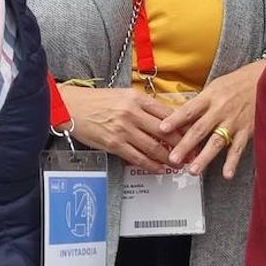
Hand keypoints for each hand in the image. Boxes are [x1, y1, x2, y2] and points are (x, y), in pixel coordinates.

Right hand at [57, 85, 183, 171]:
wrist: (71, 107)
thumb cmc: (96, 101)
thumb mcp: (123, 96)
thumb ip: (143, 106)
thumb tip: (164, 119)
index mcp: (137, 98)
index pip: (168, 114)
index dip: (184, 127)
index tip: (194, 134)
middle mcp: (133, 113)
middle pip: (166, 132)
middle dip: (183, 145)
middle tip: (192, 153)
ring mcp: (124, 129)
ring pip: (154, 147)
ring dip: (169, 159)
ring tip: (179, 165)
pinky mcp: (114, 144)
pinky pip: (138, 158)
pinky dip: (151, 165)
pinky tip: (159, 169)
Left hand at [159, 60, 264, 179]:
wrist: (265, 81)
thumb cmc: (236, 83)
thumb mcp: (215, 86)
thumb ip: (199, 103)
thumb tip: (179, 116)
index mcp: (210, 97)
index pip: (189, 110)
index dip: (175, 119)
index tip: (162, 129)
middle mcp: (220, 110)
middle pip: (200, 129)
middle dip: (185, 145)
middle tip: (173, 159)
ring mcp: (234, 122)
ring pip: (217, 142)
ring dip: (204, 157)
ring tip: (193, 170)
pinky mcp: (247, 131)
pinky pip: (238, 148)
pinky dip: (232, 162)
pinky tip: (226, 174)